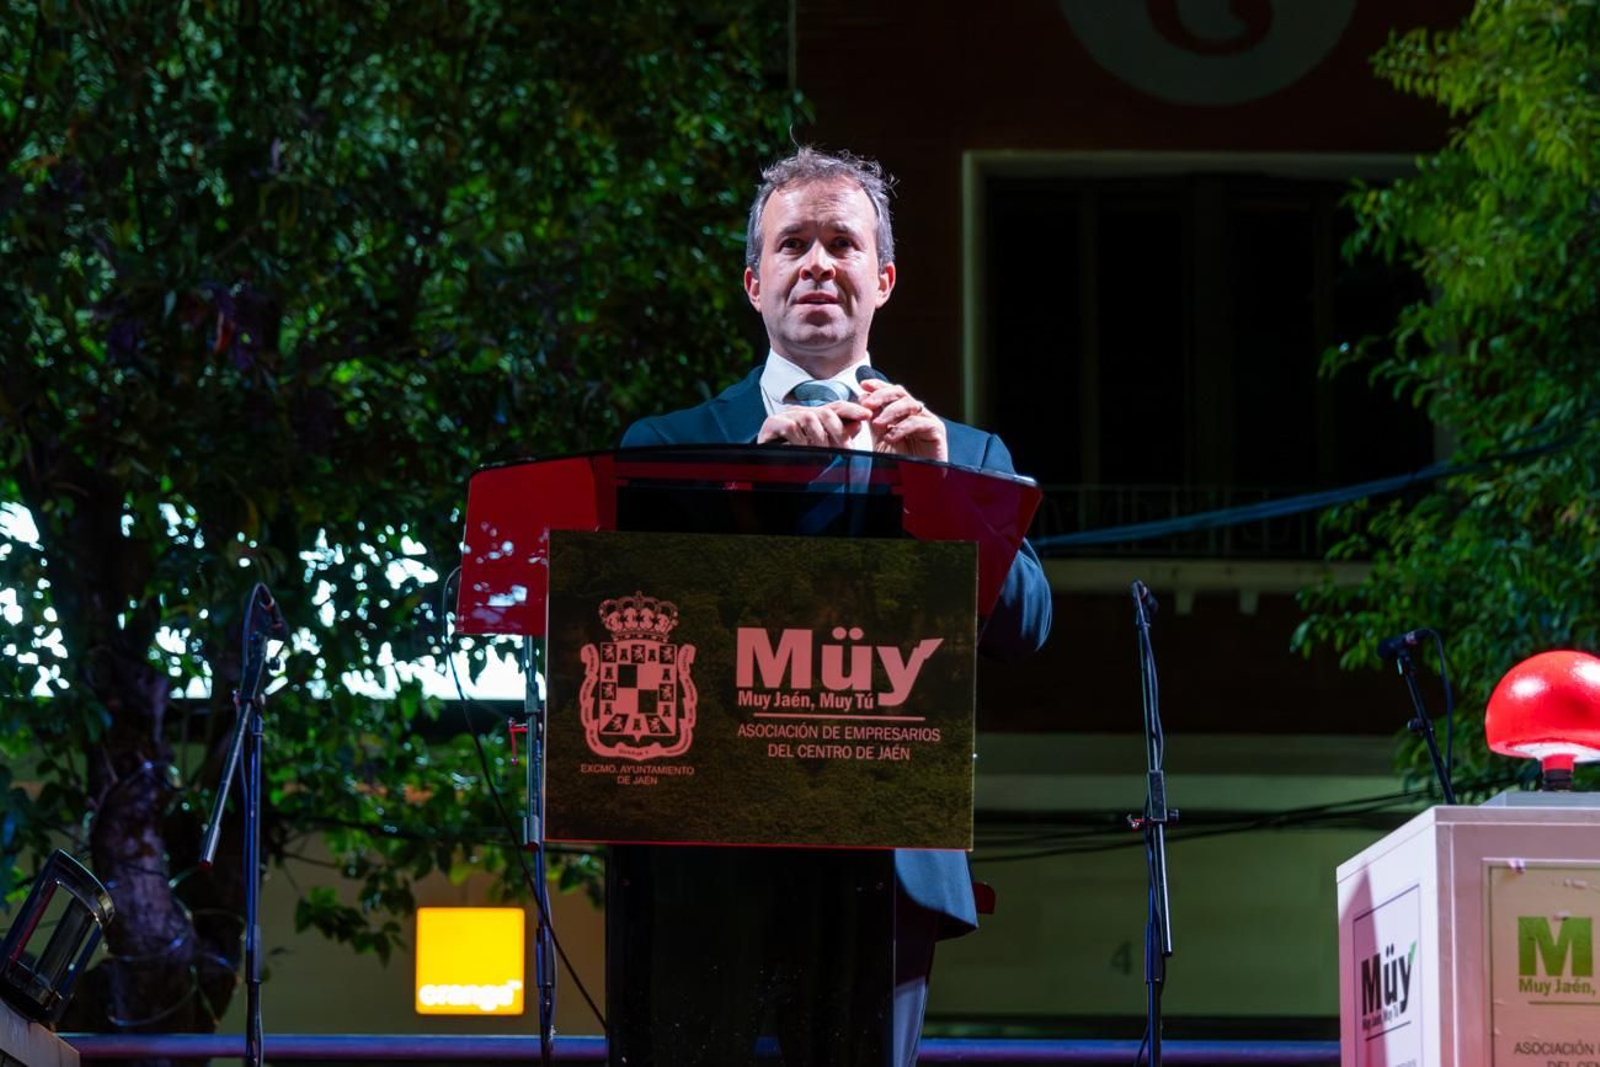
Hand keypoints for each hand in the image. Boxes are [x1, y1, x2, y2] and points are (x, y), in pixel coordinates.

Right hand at [756, 398, 871, 447]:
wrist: (766, 465)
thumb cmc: (796, 456)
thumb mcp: (821, 448)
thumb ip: (839, 435)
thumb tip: (858, 425)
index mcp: (815, 416)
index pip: (836, 407)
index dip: (852, 409)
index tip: (867, 415)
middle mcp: (801, 412)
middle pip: (826, 412)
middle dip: (838, 432)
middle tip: (844, 450)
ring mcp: (786, 416)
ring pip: (810, 419)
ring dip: (818, 440)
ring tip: (820, 455)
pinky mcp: (771, 423)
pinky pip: (791, 428)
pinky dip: (799, 441)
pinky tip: (800, 451)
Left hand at [859, 377, 947, 461]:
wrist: (915, 485)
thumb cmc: (899, 464)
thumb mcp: (880, 439)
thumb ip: (874, 420)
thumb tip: (863, 398)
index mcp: (903, 414)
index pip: (891, 393)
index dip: (878, 386)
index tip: (863, 384)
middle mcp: (916, 413)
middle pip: (900, 393)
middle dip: (881, 395)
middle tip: (867, 403)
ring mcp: (928, 420)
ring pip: (909, 404)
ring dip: (890, 412)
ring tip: (877, 425)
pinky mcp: (937, 430)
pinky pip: (918, 422)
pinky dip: (901, 428)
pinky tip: (890, 437)